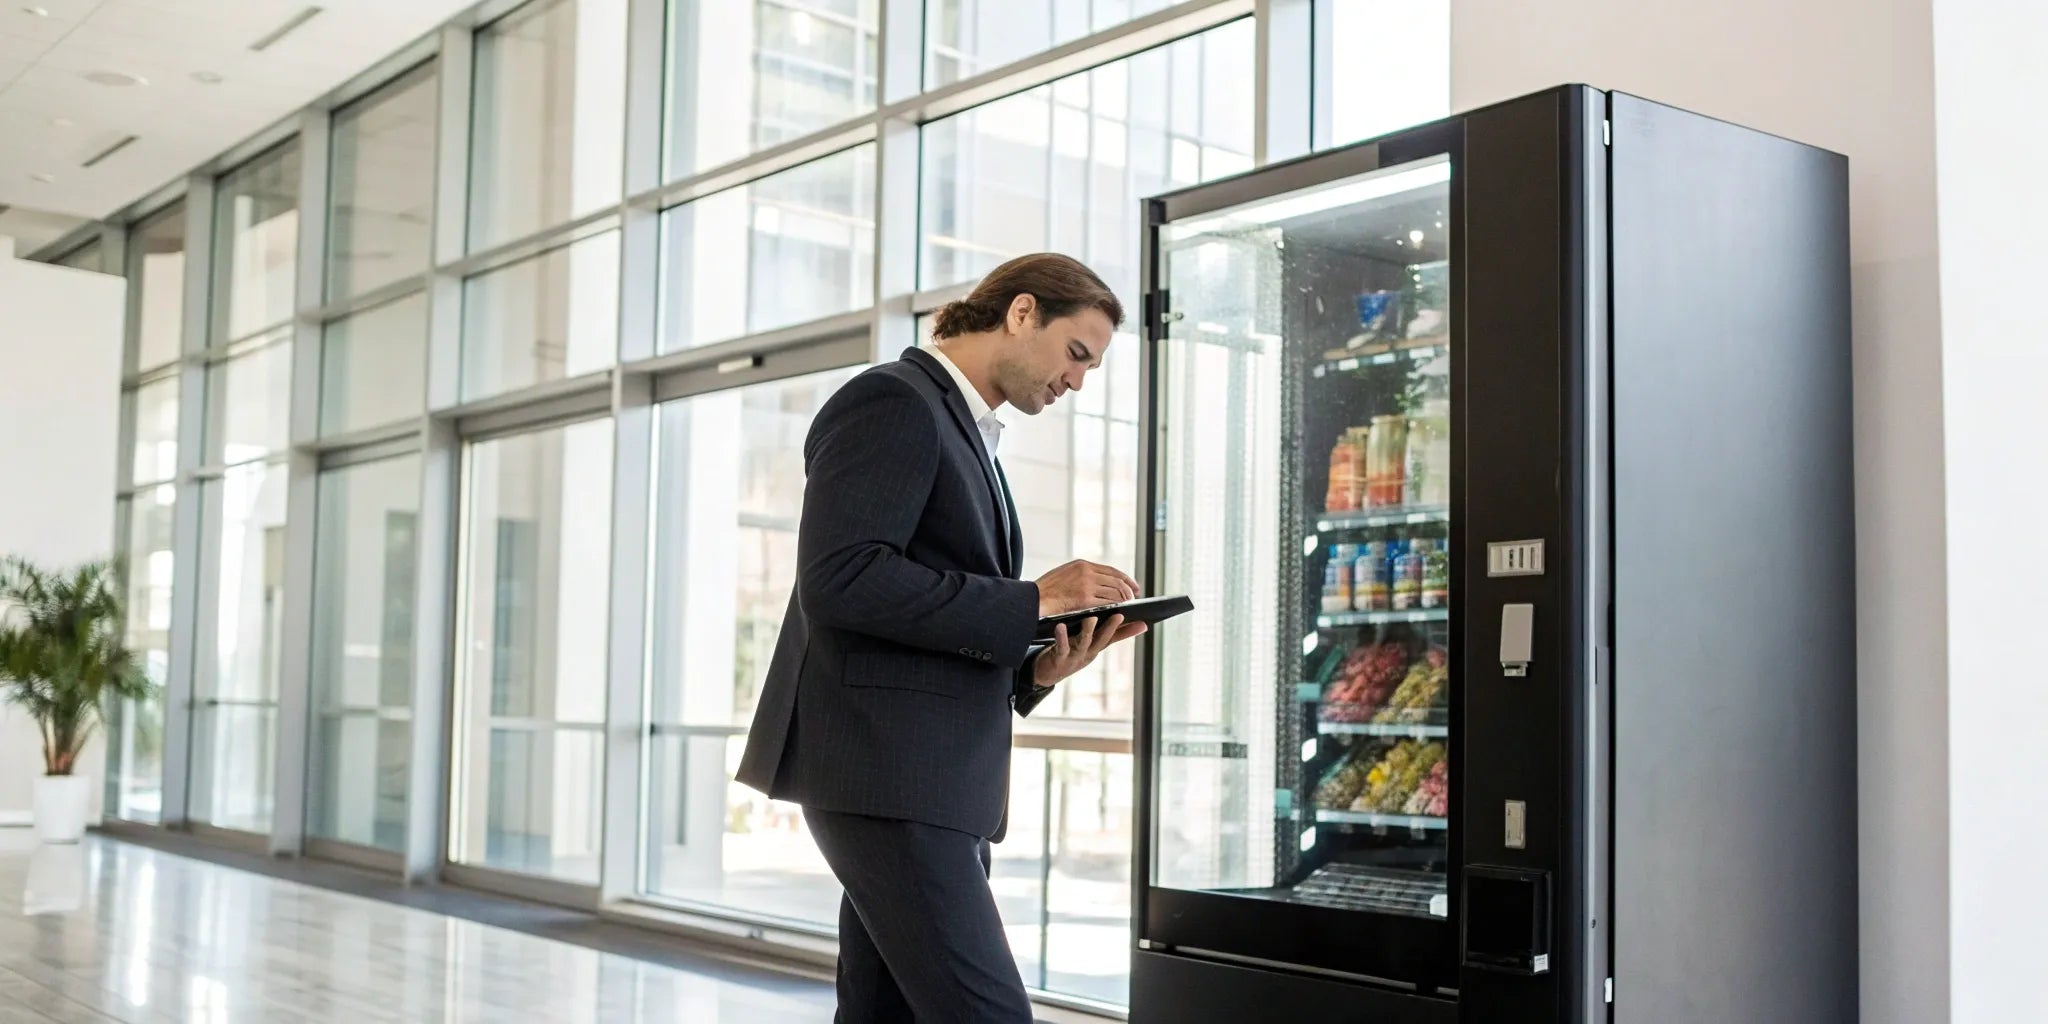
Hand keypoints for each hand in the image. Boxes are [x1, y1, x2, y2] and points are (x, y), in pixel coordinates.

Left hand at [1032, 614, 1146, 688]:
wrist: (1048, 673)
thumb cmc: (1070, 654)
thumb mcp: (1090, 645)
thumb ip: (1105, 633)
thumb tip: (1125, 623)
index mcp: (1096, 648)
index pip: (1115, 637)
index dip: (1129, 631)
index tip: (1144, 623)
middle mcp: (1088, 653)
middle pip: (1103, 640)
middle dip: (1112, 628)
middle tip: (1120, 615)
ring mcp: (1075, 656)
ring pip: (1084, 642)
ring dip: (1088, 630)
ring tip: (1091, 618)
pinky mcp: (1059, 658)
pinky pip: (1061, 646)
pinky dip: (1062, 637)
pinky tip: (1061, 626)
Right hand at [1034, 559, 1139, 616]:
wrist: (1033, 598)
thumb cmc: (1045, 590)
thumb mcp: (1064, 573)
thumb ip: (1080, 574)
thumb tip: (1096, 579)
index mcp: (1082, 564)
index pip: (1111, 570)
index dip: (1125, 578)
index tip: (1133, 585)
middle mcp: (1086, 571)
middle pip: (1116, 580)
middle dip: (1128, 589)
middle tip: (1135, 597)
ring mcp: (1086, 585)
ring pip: (1115, 591)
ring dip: (1124, 599)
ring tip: (1128, 606)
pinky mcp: (1084, 599)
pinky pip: (1107, 602)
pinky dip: (1116, 606)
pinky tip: (1120, 611)